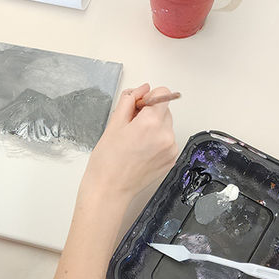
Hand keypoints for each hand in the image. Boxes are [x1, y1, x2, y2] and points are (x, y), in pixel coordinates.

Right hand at [83, 83, 177, 199]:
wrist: (110, 189)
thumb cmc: (107, 161)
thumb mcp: (113, 124)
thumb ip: (129, 101)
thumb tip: (142, 90)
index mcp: (151, 123)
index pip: (163, 94)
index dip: (148, 98)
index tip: (137, 107)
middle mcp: (166, 135)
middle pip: (164, 110)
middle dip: (149, 113)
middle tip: (130, 127)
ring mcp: (170, 149)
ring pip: (166, 126)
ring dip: (153, 128)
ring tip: (134, 142)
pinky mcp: (171, 159)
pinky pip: (167, 141)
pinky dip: (156, 141)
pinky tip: (140, 151)